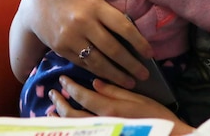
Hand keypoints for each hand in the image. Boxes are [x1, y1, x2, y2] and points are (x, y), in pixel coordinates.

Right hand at [10, 0, 152, 86]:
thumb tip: (131, 35)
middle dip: (131, 65)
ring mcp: (71, 37)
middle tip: (144, 75)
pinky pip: (83, 64)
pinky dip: (97, 72)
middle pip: (113, 49)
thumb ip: (108, 14)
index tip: (150, 54)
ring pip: (98, 62)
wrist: (37, 2)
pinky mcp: (61, 49)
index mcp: (95, 6)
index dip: (139, 42)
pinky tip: (108, 77)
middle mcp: (83, 22)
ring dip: (116, 75)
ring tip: (130, 82)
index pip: (124, 27)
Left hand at [51, 76, 192, 135]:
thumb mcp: (139, 100)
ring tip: (51, 111)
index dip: (71, 87)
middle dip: (60, 104)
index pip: (83, 96)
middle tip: (52, 94)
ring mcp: (103, 133)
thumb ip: (116, 91)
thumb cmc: (158, 117)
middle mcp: (102, 124)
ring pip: (74, 128)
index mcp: (111, 109)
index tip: (63, 79)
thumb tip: (95, 82)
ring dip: (60, 119)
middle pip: (72, 115)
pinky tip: (65, 126)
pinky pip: (84, 133)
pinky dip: (71, 129)